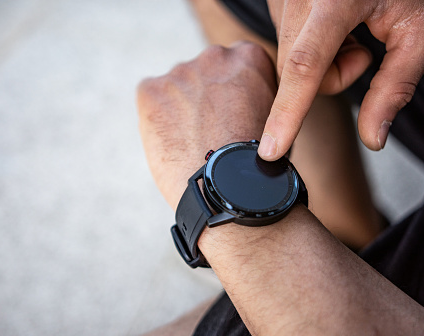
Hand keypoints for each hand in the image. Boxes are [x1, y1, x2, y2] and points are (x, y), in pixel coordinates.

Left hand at [137, 42, 276, 208]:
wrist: (225, 191)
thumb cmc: (255, 164)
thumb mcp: (273, 118)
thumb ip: (256, 96)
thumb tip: (244, 101)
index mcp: (249, 57)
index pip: (236, 65)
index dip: (233, 93)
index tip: (233, 115)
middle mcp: (215, 56)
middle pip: (205, 73)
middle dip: (205, 96)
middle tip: (209, 130)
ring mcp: (180, 71)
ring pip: (177, 87)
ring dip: (181, 107)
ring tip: (191, 141)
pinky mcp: (150, 90)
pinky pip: (151, 98)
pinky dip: (157, 116)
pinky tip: (172, 140)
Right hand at [258, 0, 423, 159]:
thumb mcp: (420, 32)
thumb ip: (393, 88)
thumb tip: (373, 138)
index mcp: (335, 0)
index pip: (306, 65)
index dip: (287, 112)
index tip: (270, 148)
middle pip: (296, 72)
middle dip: (331, 78)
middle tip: (363, 52)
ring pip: (290, 63)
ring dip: (322, 64)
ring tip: (350, 34)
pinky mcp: (280, 3)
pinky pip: (288, 47)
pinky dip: (313, 49)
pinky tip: (334, 28)